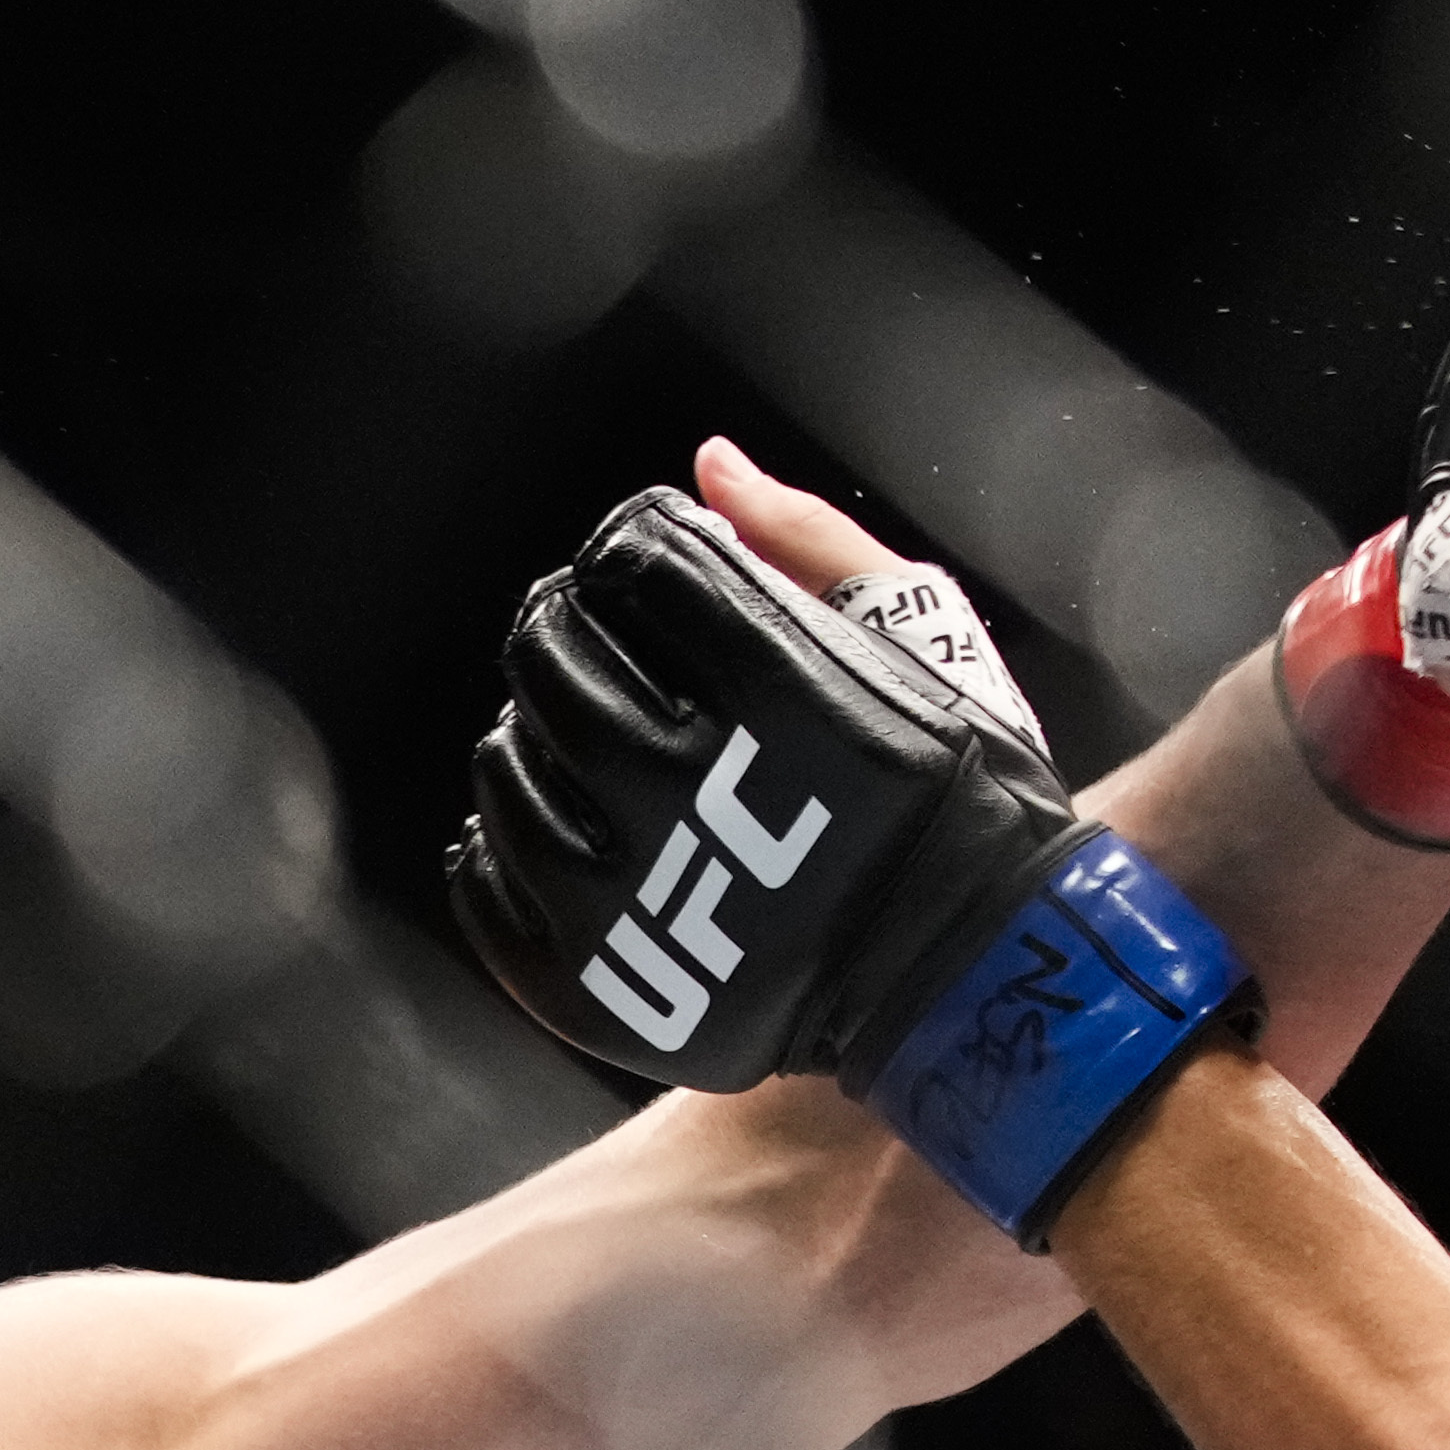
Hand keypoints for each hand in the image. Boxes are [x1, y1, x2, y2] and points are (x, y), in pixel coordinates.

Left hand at [444, 478, 1232, 1235]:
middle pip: (548, 658)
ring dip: (528, 733)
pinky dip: (496, 842)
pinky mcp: (592, 986)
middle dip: (563, 629)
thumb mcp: (917, 638)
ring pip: (505, 767)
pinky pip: (485, 887)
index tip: (640, 567)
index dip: (626, 551)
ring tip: (581, 739)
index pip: (631, 567)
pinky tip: (551, 820)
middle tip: (596, 644)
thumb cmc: (949, 795)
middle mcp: (693, 794)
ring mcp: (631, 902)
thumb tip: (709, 464)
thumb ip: (805, 540)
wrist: (963, 972)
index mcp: (779, 691)